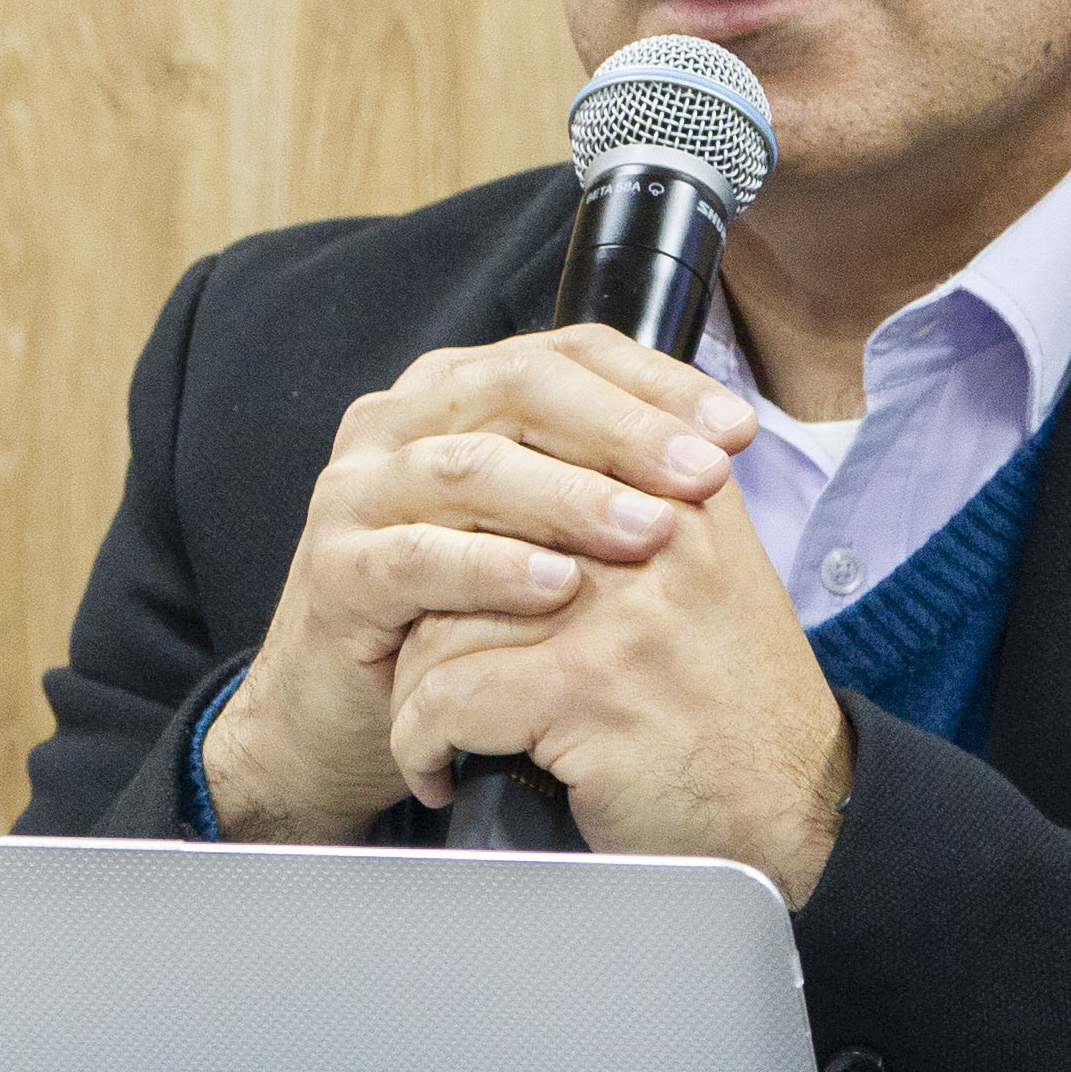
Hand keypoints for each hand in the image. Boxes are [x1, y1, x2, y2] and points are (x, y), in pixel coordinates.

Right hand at [201, 329, 756, 845]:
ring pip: (470, 466)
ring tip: (649, 530)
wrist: (342, 717)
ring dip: (569, 497)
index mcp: (454, 392)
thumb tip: (718, 447)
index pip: (565, 354)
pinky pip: (416, 558)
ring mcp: (356, 492)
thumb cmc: (458, 617)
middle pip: (519, 390)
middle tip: (704, 472)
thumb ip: (598, 476)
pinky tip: (558, 586)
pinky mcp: (335, 570)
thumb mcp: (535, 530)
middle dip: (624, 429)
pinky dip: (492, 568)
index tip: (735, 430)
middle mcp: (399, 423)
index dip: (656, 383)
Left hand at [387, 479, 855, 907]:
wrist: (799, 815)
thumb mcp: (704, 579)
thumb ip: (631, 516)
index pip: (528, 456)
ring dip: (418, 684)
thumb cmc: (736, 709)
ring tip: (433, 724)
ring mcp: (618, 613)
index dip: (462, 520)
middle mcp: (651, 537)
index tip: (439, 576)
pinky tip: (443, 767)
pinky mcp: (585, 691)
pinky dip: (424, 743)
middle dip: (429, 605)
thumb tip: (516, 476)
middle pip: (473, 531)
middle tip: (417, 656)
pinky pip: (448, 698)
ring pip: (444, 615)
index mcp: (677, 497)